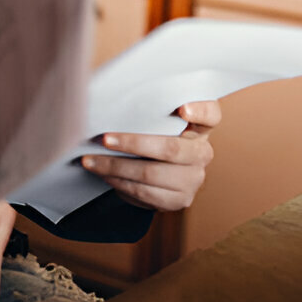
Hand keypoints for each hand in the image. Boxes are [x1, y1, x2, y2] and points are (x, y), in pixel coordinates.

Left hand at [81, 100, 220, 211]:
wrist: (159, 173)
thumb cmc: (153, 135)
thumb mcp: (157, 121)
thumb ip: (149, 110)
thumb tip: (111, 101)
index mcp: (201, 127)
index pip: (211, 115)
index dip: (200, 111)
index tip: (182, 109)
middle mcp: (202, 153)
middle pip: (171, 149)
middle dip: (133, 143)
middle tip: (104, 139)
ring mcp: (194, 179)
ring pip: (152, 174)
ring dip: (115, 167)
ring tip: (91, 161)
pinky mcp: (181, 200)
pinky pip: (146, 193)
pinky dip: (120, 184)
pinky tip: (104, 175)